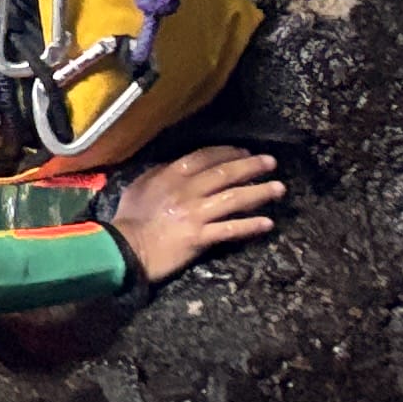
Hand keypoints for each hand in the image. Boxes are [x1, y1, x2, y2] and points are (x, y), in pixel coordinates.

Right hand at [110, 144, 282, 283]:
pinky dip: (250, 225)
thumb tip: (177, 166)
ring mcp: (195, 213)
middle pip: (225, 174)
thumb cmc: (129, 218)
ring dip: (260, 193)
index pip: (205, 157)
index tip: (245, 152)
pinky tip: (268, 223)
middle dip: (251, 167)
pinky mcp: (200, 237)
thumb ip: (160, 173)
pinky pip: (230, 229)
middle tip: (271, 163)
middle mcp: (186, 190)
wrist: (123, 248)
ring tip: (279, 189)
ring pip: (234, 199)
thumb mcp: (140, 186)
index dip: (228, 153)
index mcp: (171, 175)